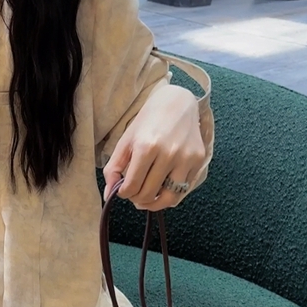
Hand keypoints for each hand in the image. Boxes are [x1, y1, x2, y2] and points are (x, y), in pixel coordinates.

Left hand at [102, 84, 206, 210]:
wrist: (177, 103)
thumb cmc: (148, 122)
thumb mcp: (126, 141)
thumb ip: (114, 168)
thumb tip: (108, 194)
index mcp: (147, 147)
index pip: (132, 186)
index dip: (124, 193)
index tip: (123, 190)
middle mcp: (169, 153)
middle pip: (148, 194)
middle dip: (136, 198)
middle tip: (134, 193)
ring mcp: (186, 158)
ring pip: (168, 198)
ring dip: (154, 203)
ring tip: (146, 199)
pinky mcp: (198, 160)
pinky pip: (183, 191)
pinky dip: (170, 195)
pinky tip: (162, 188)